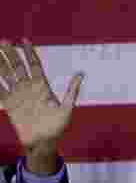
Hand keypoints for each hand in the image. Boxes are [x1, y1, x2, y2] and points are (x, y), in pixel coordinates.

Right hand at [0, 40, 82, 173]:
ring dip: (1, 62)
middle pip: (18, 66)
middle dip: (11, 53)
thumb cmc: (57, 128)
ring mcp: (18, 95)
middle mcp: (29, 88)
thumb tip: (81, 74)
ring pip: (7, 74)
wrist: (43, 143)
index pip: (34, 65)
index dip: (29, 53)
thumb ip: (71, 91)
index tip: (24, 40)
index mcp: (42, 87)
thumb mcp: (67, 109)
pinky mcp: (9, 104)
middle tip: (4, 40)